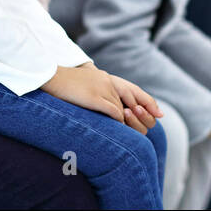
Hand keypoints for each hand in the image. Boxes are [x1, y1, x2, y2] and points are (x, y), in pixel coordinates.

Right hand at [41, 64, 161, 127]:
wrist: (51, 77)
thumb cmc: (65, 85)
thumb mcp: (87, 84)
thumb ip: (99, 90)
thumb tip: (108, 105)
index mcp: (107, 79)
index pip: (134, 91)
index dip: (148, 103)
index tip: (158, 113)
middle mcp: (108, 83)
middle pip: (132, 102)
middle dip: (141, 115)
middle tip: (149, 123)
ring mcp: (102, 90)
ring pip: (123, 109)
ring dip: (128, 122)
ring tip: (132, 133)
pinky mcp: (95, 98)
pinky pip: (113, 112)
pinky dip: (119, 121)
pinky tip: (120, 128)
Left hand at [107, 74, 163, 134]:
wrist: (94, 86)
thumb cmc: (113, 87)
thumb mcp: (131, 91)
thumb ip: (147, 101)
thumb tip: (162, 115)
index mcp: (140, 113)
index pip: (150, 121)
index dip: (145, 115)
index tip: (136, 108)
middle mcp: (134, 122)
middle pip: (145, 129)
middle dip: (138, 120)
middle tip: (128, 110)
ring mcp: (125, 127)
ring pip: (137, 134)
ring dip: (131, 123)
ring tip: (122, 113)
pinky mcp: (115, 131)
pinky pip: (124, 136)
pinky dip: (122, 128)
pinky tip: (115, 119)